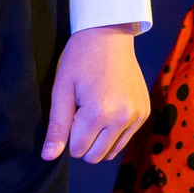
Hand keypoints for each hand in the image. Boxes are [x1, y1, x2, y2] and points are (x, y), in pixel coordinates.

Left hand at [43, 24, 148, 162]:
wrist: (109, 34)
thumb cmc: (80, 59)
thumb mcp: (62, 90)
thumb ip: (57, 126)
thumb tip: (49, 157)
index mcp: (99, 113)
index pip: (77, 150)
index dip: (69, 133)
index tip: (73, 110)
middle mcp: (123, 118)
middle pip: (96, 156)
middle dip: (84, 141)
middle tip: (83, 112)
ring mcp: (137, 116)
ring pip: (112, 152)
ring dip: (100, 139)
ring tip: (97, 110)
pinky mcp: (144, 112)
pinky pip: (126, 138)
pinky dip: (115, 131)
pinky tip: (111, 107)